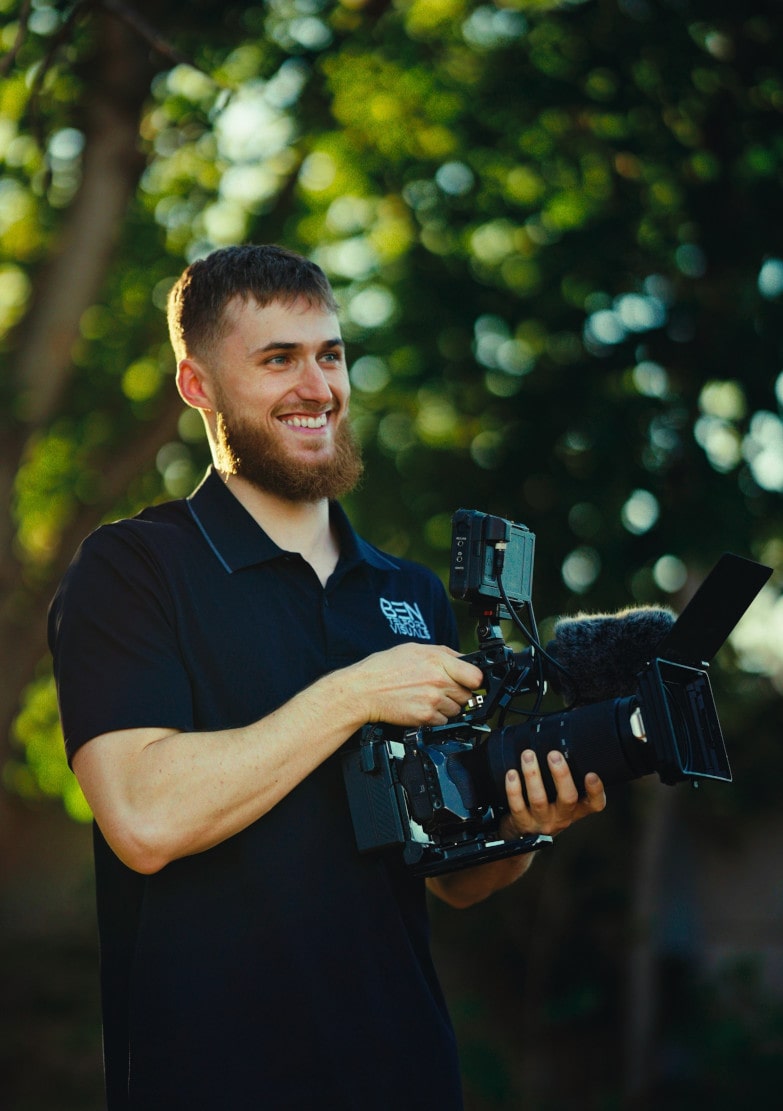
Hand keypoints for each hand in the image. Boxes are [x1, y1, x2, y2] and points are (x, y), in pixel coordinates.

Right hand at [348, 642, 483, 727]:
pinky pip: (444, 721)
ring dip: (448, 706)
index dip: (474, 680)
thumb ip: (444, 654)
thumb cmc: (384, 668)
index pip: (476, 676)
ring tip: (428, 697)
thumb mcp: (415, 649)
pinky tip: (422, 706)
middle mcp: (439, 682)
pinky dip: (436, 717)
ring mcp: (433, 701)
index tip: (470, 681)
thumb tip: (464, 660)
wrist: (363, 691)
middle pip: (468, 694)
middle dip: (458, 692)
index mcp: (438, 662)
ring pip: (457, 709)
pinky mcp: (426, 718)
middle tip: (442, 688)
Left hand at [501, 749, 605, 838]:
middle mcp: (561, 817)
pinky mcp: (522, 824)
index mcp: (575, 810)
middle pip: (567, 798)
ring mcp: (541, 822)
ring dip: (533, 775)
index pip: (594, 804)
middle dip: (561, 775)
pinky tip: (511, 774)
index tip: (592, 774)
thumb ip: (563, 780)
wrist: (522, 840)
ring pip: (539, 799)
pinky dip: (513, 788)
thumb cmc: (544, 811)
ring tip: (528, 755)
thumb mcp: (559, 801)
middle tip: (554, 754)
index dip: (596, 791)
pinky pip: (517, 806)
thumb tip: (561, 742)